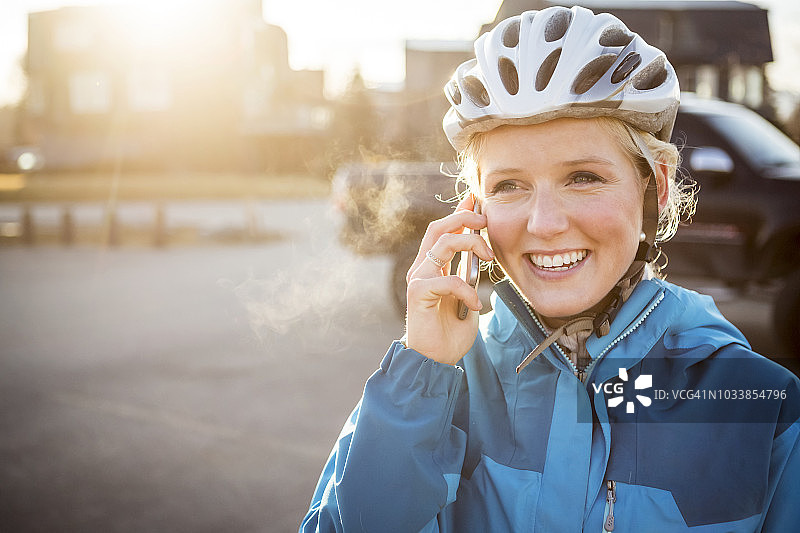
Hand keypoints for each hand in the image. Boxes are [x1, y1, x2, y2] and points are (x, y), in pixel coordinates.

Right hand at [405, 195, 493, 364]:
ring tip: (489, 260)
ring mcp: (418, 279)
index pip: (443, 230)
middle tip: (486, 222)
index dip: (459, 212)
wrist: (435, 360)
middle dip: (464, 218)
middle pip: (438, 228)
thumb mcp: (466, 296)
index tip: (476, 197)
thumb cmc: (450, 332)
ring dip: (471, 245)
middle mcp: (422, 268)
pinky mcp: (418, 293)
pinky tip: (475, 304)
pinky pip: (447, 279)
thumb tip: (482, 252)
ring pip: (443, 244)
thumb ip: (468, 274)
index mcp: (432, 267)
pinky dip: (467, 290)